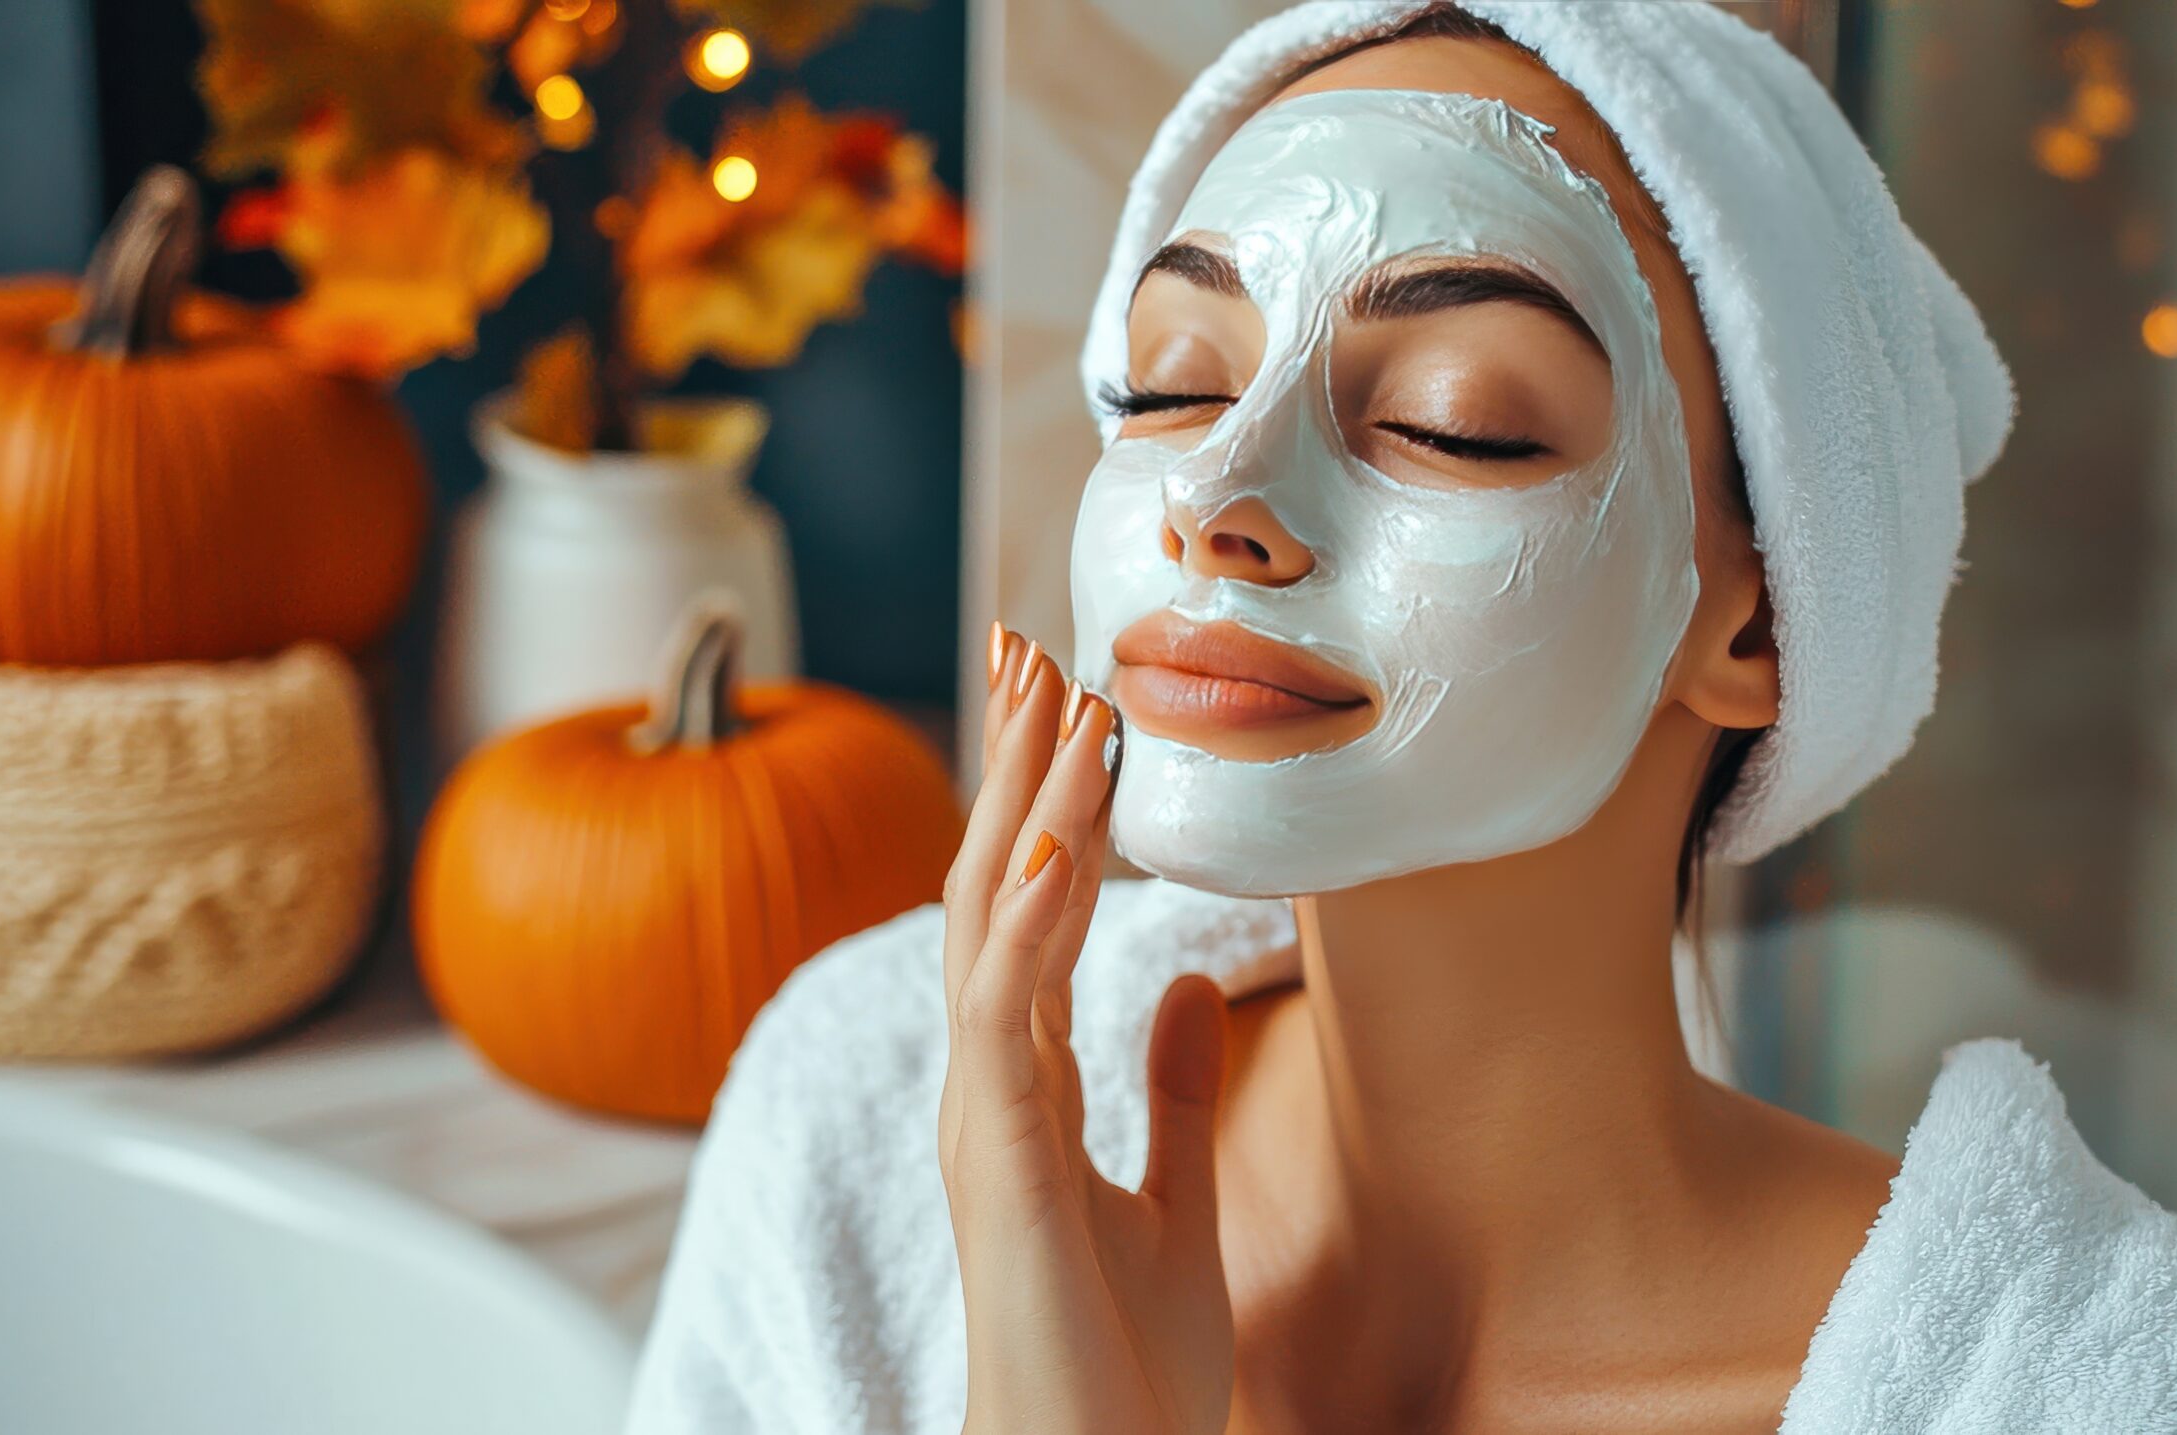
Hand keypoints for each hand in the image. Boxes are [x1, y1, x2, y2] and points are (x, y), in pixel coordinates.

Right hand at [939, 628, 1234, 1434]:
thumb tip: (1192, 984)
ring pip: (992, 923)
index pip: (1028, 910)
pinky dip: (1029, 923)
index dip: (1045, 804)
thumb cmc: (1123, 1364)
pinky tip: (1063, 844)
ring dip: (1029, 805)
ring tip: (1059, 694)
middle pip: (992, 886)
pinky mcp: (1003, 1156)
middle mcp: (989, 1081)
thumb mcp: (1173, 1198)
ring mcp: (985, 1114)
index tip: (1071, 701)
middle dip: (1013, 764)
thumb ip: (1170, 1090)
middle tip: (1033, 643)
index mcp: (1026, 1085)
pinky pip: (1005, 1014)